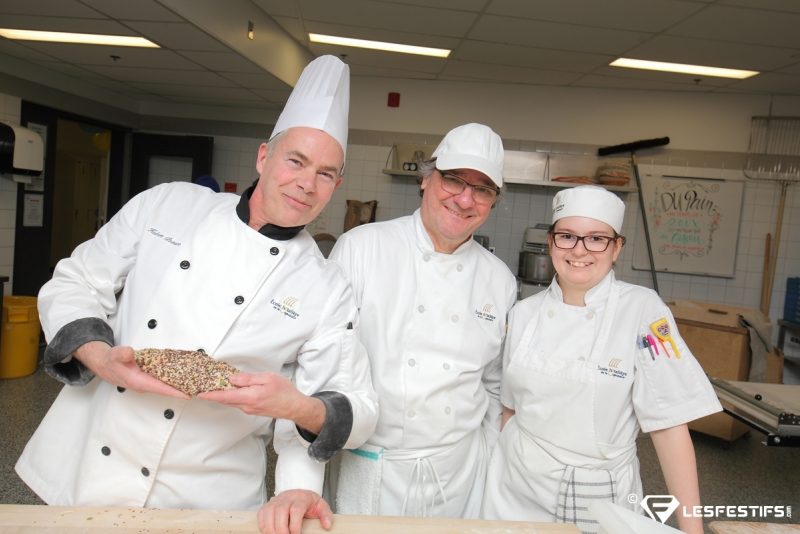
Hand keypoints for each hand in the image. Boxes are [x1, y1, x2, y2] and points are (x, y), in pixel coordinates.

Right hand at [74, 341, 188, 398]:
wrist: (104, 364)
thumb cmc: (111, 361)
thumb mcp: (115, 355)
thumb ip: (122, 354)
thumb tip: (129, 353)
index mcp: (139, 382)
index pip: (161, 388)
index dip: (176, 391)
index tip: (190, 394)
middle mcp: (145, 385)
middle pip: (168, 389)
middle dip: (183, 390)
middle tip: (200, 389)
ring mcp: (148, 382)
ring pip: (167, 385)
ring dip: (180, 385)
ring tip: (197, 384)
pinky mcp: (149, 378)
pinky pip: (164, 380)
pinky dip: (174, 379)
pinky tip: (184, 376)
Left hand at [198, 372, 324, 431]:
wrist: (294, 407)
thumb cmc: (284, 392)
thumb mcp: (268, 378)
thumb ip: (248, 378)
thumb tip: (232, 379)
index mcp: (249, 397)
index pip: (224, 396)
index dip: (210, 395)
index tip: (198, 393)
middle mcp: (247, 406)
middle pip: (225, 400)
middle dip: (213, 393)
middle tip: (203, 385)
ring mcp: (249, 409)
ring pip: (231, 401)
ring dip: (223, 394)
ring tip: (215, 385)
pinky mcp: (252, 409)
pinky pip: (238, 402)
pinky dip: (232, 396)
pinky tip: (232, 389)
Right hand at [257, 489, 331, 533]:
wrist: (298, 494)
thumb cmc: (308, 503)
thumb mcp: (320, 506)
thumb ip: (326, 514)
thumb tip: (327, 525)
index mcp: (300, 498)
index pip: (296, 510)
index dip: (295, 525)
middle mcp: (286, 498)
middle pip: (280, 512)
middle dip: (281, 529)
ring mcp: (275, 501)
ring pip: (269, 513)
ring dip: (270, 529)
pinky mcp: (267, 506)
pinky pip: (261, 515)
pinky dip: (263, 526)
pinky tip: (269, 533)